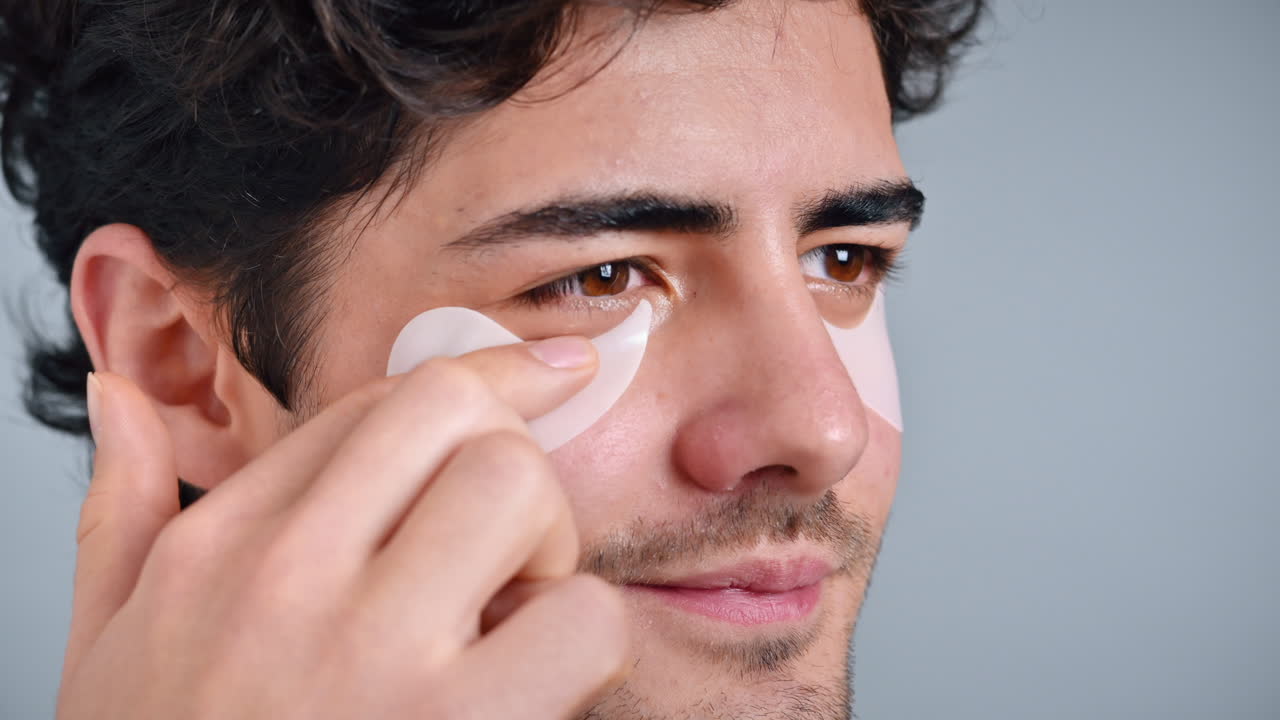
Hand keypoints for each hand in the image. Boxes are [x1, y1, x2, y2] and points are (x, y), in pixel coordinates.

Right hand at [57, 338, 628, 718]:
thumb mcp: (109, 650)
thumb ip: (119, 514)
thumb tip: (118, 395)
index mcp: (216, 552)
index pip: (376, 404)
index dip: (481, 380)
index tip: (548, 373)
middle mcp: (286, 581)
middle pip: (457, 416)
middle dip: (512, 458)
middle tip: (510, 546)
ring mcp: (372, 656)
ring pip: (519, 488)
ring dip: (550, 548)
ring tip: (512, 622)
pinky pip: (581, 618)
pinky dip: (584, 645)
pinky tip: (533, 691)